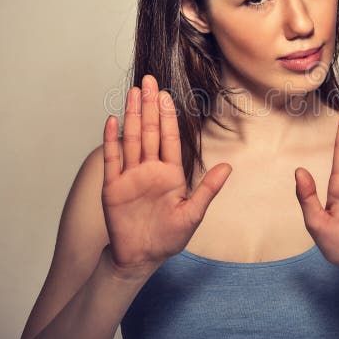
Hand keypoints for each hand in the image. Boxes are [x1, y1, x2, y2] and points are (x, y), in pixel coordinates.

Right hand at [102, 74, 231, 272]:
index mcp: (170, 174)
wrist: (141, 258)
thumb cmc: (168, 238)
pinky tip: (112, 120)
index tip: (166, 95)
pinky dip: (111, 140)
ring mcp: (130, 176)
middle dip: (148, 106)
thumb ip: (207, 189)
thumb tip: (228, 167)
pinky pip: (112, 159)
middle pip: (148, 131)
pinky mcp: (113, 187)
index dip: (166, 116)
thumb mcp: (192, 214)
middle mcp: (149, 170)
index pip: (169, 138)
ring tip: (132, 92)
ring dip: (131, 115)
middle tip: (148, 80)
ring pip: (131, 139)